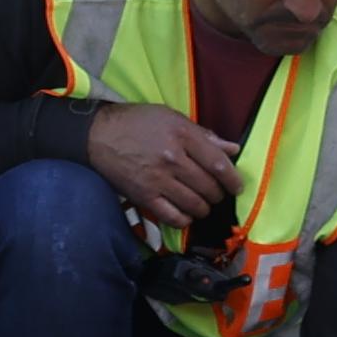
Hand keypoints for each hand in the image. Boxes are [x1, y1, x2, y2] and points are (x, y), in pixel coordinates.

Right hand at [83, 100, 238, 234]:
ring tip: (202, 203)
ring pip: (195, 205)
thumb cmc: (138, 122)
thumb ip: (203, 135)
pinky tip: (186, 213)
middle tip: (216, 193)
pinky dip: (185, 219)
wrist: (99, 134)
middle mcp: (172, 159)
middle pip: (209, 187)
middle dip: (218, 194)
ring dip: (204, 208)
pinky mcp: (144, 197)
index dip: (233, 179)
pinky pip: (173, 217)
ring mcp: (158, 180)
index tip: (237, 186)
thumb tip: (232, 149)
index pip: (218, 164)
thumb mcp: (172, 118)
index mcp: (182, 136)